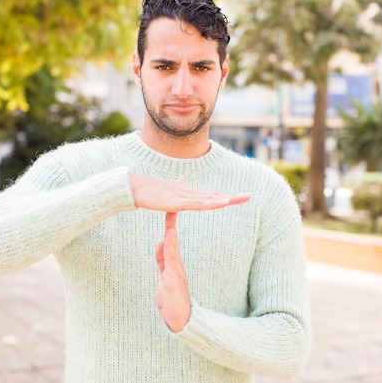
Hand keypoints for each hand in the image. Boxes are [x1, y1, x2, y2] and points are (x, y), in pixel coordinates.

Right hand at [129, 173, 250, 211]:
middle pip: (214, 195)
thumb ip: (175, 185)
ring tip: (242, 198)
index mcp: (186, 191)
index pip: (209, 194)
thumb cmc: (146, 190)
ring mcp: (183, 196)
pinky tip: (223, 202)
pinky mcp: (176, 202)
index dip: (224, 195)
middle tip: (249, 196)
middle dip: (232, 196)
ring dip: (226, 198)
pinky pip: (198, 204)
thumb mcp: (165, 188)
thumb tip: (182, 178)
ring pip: (209, 198)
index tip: (239, 196)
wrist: (133, 188)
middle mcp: (188, 191)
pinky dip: (212, 203)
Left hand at [155, 212, 189, 331]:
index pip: (170, 236)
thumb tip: (160, 240)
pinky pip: (171, 261)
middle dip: (172, 218)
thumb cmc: (172, 298)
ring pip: (173, 246)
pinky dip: (169, 248)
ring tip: (171, 213)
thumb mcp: (164, 274)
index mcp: (173, 261)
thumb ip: (162, 258)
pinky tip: (167, 237)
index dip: (170, 220)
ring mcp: (176, 270)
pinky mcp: (174, 279)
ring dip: (171, 229)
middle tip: (173, 201)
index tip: (169, 205)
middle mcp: (177, 262)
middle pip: (173, 236)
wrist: (180, 319)